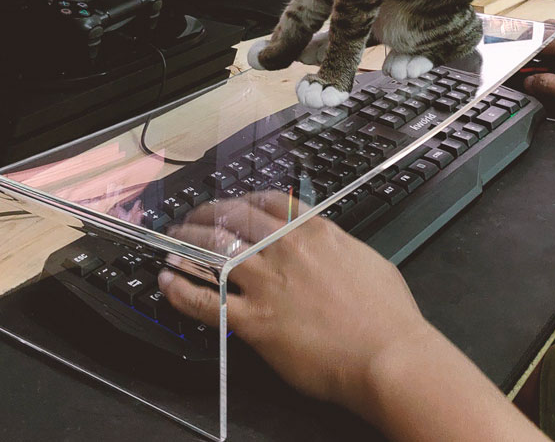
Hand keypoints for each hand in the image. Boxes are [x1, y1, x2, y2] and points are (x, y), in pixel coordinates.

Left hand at [159, 192, 428, 413]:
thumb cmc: (387, 314)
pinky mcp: (256, 321)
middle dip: (205, 214)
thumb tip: (325, 242)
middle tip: (189, 217)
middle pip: (232, 218)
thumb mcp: (365, 259)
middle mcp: (285, 248)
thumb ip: (337, 244)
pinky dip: (181, 290)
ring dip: (185, 242)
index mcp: (313, 231)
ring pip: (213, 250)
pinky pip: (207, 301)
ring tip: (170, 241)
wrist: (388, 355)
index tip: (229, 204)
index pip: (267, 200)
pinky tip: (166, 282)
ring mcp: (267, 283)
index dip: (241, 199)